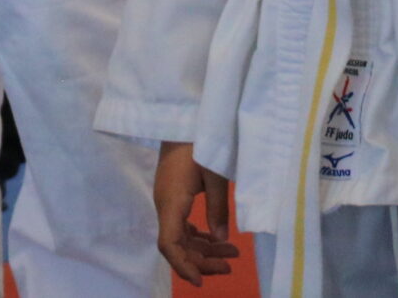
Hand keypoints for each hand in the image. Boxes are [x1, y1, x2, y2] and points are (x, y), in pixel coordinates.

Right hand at [155, 141, 238, 286]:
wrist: (182, 116)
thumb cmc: (201, 140)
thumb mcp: (215, 174)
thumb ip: (218, 208)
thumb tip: (222, 240)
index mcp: (171, 201)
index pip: (170, 245)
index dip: (184, 266)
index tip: (202, 282)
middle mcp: (164, 204)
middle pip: (177, 245)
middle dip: (202, 260)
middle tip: (231, 265)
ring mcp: (167, 199)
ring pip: (181, 236)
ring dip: (203, 248)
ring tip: (232, 254)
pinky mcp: (173, 194)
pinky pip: (182, 224)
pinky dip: (199, 235)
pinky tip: (216, 239)